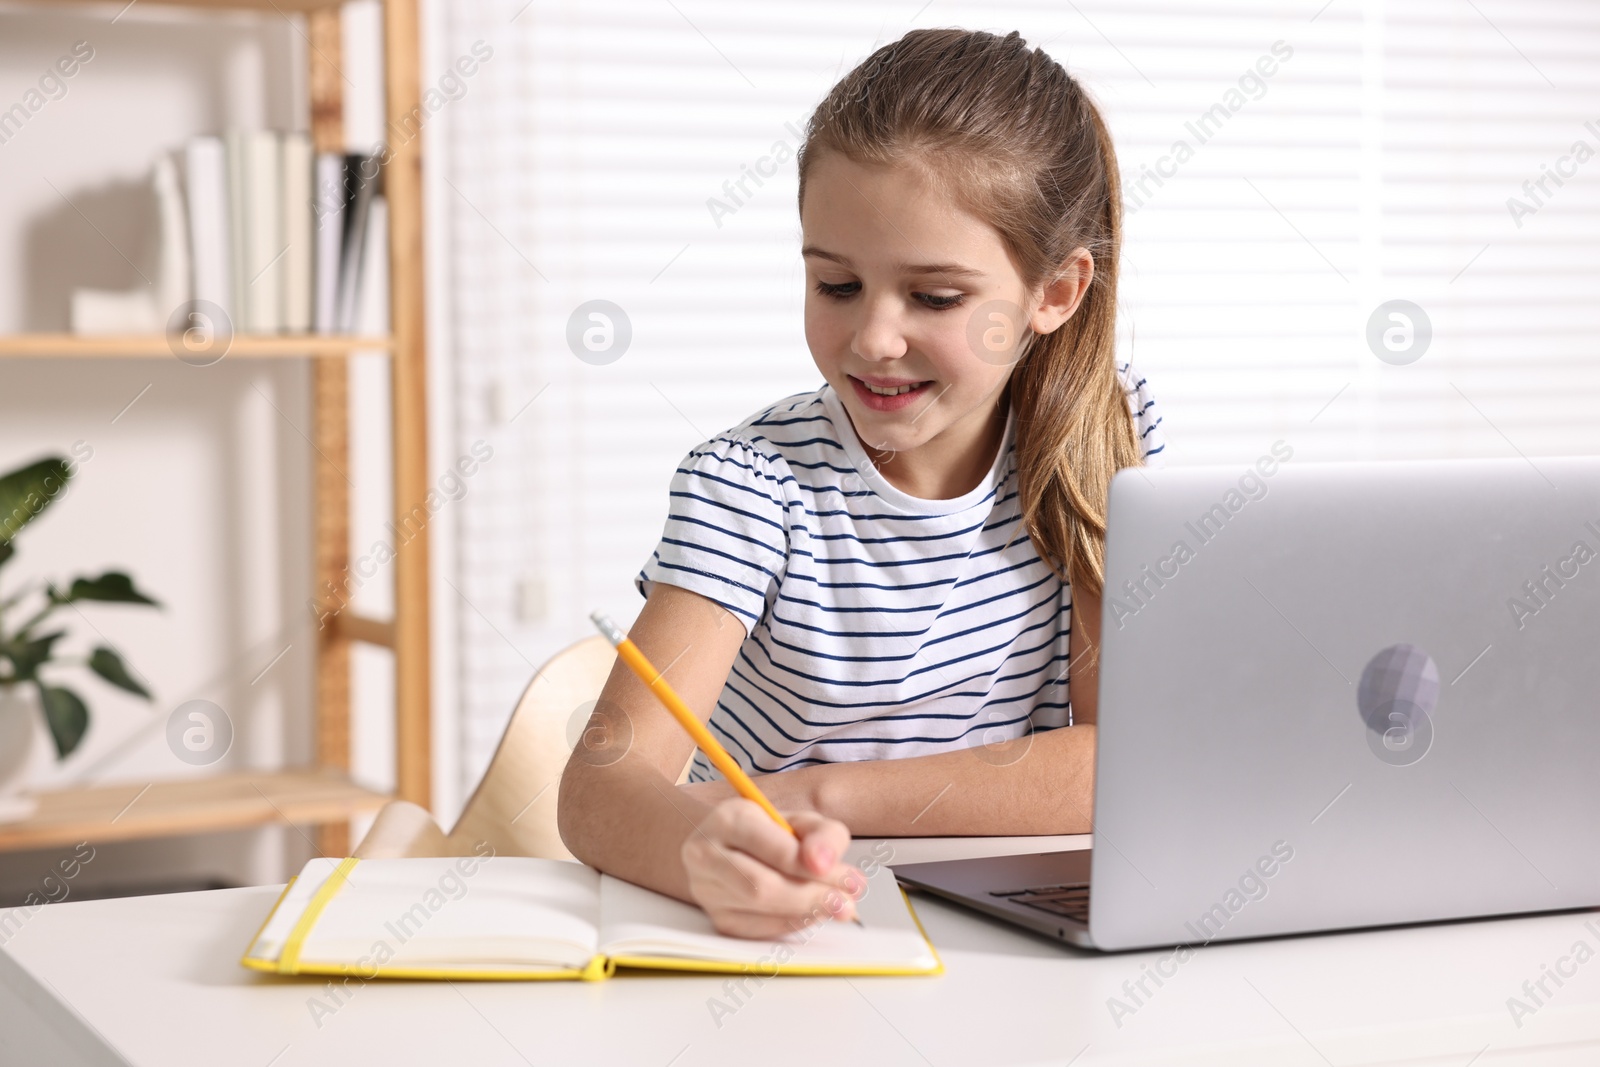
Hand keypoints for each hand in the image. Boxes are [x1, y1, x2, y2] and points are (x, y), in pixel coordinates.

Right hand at [682, 797, 865, 938]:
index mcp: (729, 819)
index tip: (851, 880)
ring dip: (806, 912)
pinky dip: (792, 924)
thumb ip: (822, 835)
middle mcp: (707, 854)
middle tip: (847, 902)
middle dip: (813, 897)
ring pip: (759, 911)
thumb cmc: (767, 832)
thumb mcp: (799, 821)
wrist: (727, 847)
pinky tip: (810, 913)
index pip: (776, 851)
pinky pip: (759, 930)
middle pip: (762, 887)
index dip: (816, 870)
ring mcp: (707, 890)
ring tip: (837, 907)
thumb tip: (826, 864)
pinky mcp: (717, 919)